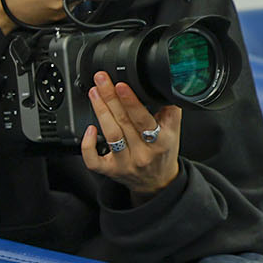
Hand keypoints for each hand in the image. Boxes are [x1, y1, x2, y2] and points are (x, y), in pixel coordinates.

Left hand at [80, 71, 182, 197]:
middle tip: (101, 80)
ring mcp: (125, 163)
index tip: (120, 85)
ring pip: (110, 135)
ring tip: (94, 93)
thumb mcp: (174, 131)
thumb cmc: (163, 152)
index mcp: (160, 142)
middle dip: (110, 97)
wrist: (158, 182)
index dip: (131, 102)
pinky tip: (89, 129)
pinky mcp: (110, 171)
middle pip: (123, 122)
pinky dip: (88, 145)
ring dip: (101, 111)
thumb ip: (170, 109)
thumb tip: (164, 86)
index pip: (144, 120)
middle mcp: (142, 153)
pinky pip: (94, 160)